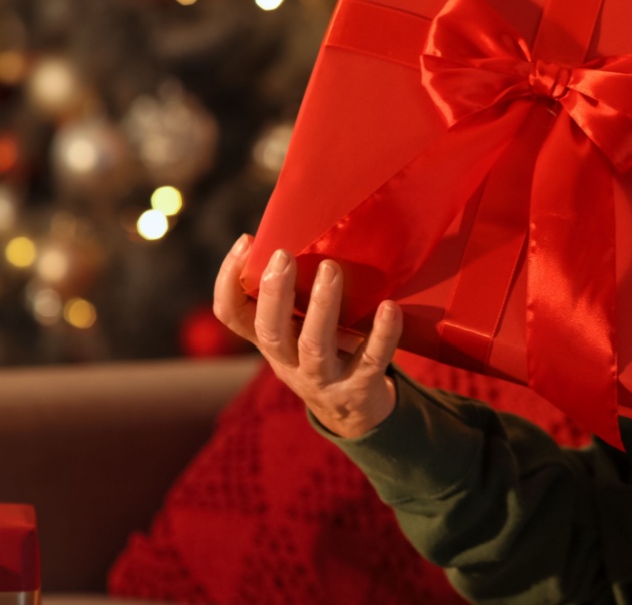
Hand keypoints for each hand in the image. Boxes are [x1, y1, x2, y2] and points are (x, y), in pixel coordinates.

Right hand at [212, 234, 400, 438]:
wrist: (356, 413)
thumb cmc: (326, 353)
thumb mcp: (299, 329)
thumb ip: (295, 295)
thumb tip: (303, 230)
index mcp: (271, 342)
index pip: (231, 315)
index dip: (229, 281)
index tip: (246, 242)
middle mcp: (288, 363)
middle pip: (270, 331)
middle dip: (274, 292)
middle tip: (283, 254)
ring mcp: (323, 380)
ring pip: (314, 346)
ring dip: (321, 306)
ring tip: (330, 269)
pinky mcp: (359, 389)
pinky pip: (371, 361)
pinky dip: (381, 334)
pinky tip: (390, 307)